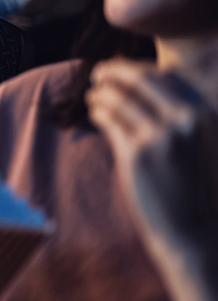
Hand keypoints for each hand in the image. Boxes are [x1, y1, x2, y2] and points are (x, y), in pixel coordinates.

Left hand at [87, 59, 217, 250]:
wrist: (194, 233)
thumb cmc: (194, 188)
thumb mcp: (199, 143)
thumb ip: (179, 115)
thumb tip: (147, 83)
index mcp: (206, 114)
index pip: (167, 74)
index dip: (139, 68)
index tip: (122, 69)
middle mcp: (187, 119)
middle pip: (142, 78)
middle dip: (114, 70)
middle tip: (98, 73)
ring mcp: (162, 136)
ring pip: (120, 98)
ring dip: (102, 92)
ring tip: (94, 95)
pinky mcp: (138, 154)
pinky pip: (110, 120)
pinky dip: (99, 111)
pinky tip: (96, 112)